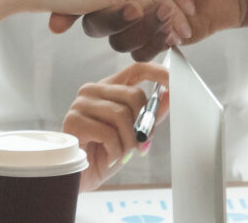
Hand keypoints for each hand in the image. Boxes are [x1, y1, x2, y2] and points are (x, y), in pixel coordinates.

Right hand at [61, 61, 169, 190]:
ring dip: (129, 141)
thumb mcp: (133, 133)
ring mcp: (81, 104)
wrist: (81, 177)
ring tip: (123, 153)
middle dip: (144, 124)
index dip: (158, 73)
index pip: (137, 69)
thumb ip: (150, 114)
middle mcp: (93, 90)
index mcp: (109, 88)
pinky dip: (116, 151)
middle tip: (141, 144)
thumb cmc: (105, 153)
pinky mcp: (73, 121)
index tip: (174, 82)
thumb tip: (171, 95)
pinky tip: (111, 157)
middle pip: (134, 95)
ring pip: (121, 115)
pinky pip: (108, 134)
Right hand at [83, 0, 246, 58]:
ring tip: (168, 19)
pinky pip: (140, 52)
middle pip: (103, 20)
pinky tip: (174, 34)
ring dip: (142, 32)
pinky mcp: (156, 39)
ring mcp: (141, 20)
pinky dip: (155, 44)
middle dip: (121, 19)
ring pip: (120, 40)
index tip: (103, 2)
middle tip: (143, 10)